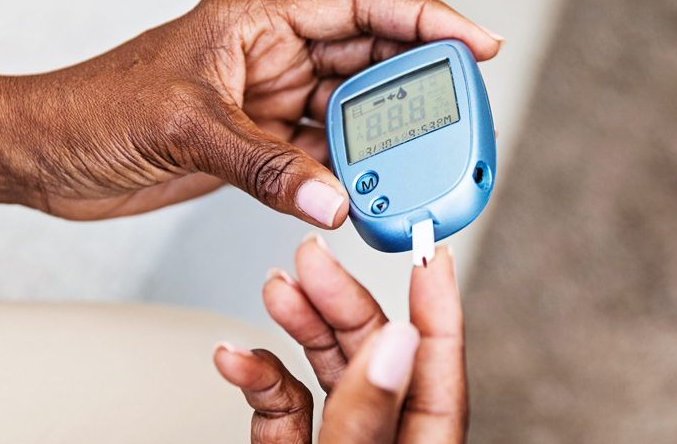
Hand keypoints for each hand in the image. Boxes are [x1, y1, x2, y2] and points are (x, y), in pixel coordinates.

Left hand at [0, 0, 501, 223]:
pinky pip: (322, 157)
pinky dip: (349, 175)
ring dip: (386, 138)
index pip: (361, 8)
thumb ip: (265, 165)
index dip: (426, 19)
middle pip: (368, 61)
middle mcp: (272, 57)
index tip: (476, 41)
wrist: (49, 155)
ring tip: (425, 160)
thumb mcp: (185, 126)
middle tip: (462, 111)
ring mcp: (269, 103)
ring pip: (350, 114)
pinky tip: (371, 190)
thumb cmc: (95, 108)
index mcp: (258, 23)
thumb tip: (333, 198)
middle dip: (419, 84)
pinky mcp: (259, 145)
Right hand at [214, 236, 465, 442]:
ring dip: (300, 324)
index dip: (435, 302)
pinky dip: (260, 376)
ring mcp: (341, 441)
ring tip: (278, 288)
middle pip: (374, 351)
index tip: (428, 251)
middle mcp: (383, 435)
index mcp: (422, 443)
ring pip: (328, 369)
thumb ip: (368, 411)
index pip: (437, 362)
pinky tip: (238, 358)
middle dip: (341, 299)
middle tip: (314, 258)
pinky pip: (285, 402)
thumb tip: (395, 343)